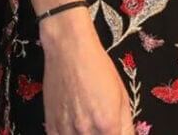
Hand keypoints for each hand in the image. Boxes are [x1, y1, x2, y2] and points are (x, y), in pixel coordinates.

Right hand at [38, 8, 134, 134]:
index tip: (114, 131)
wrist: (69, 51)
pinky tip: (76, 127)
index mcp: (107, 124)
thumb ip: (126, 125)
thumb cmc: (99, 68)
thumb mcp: (122, 96)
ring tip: (90, 126)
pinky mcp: (51, 126)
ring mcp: (66, 130)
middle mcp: (86, 131)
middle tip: (103, 128)